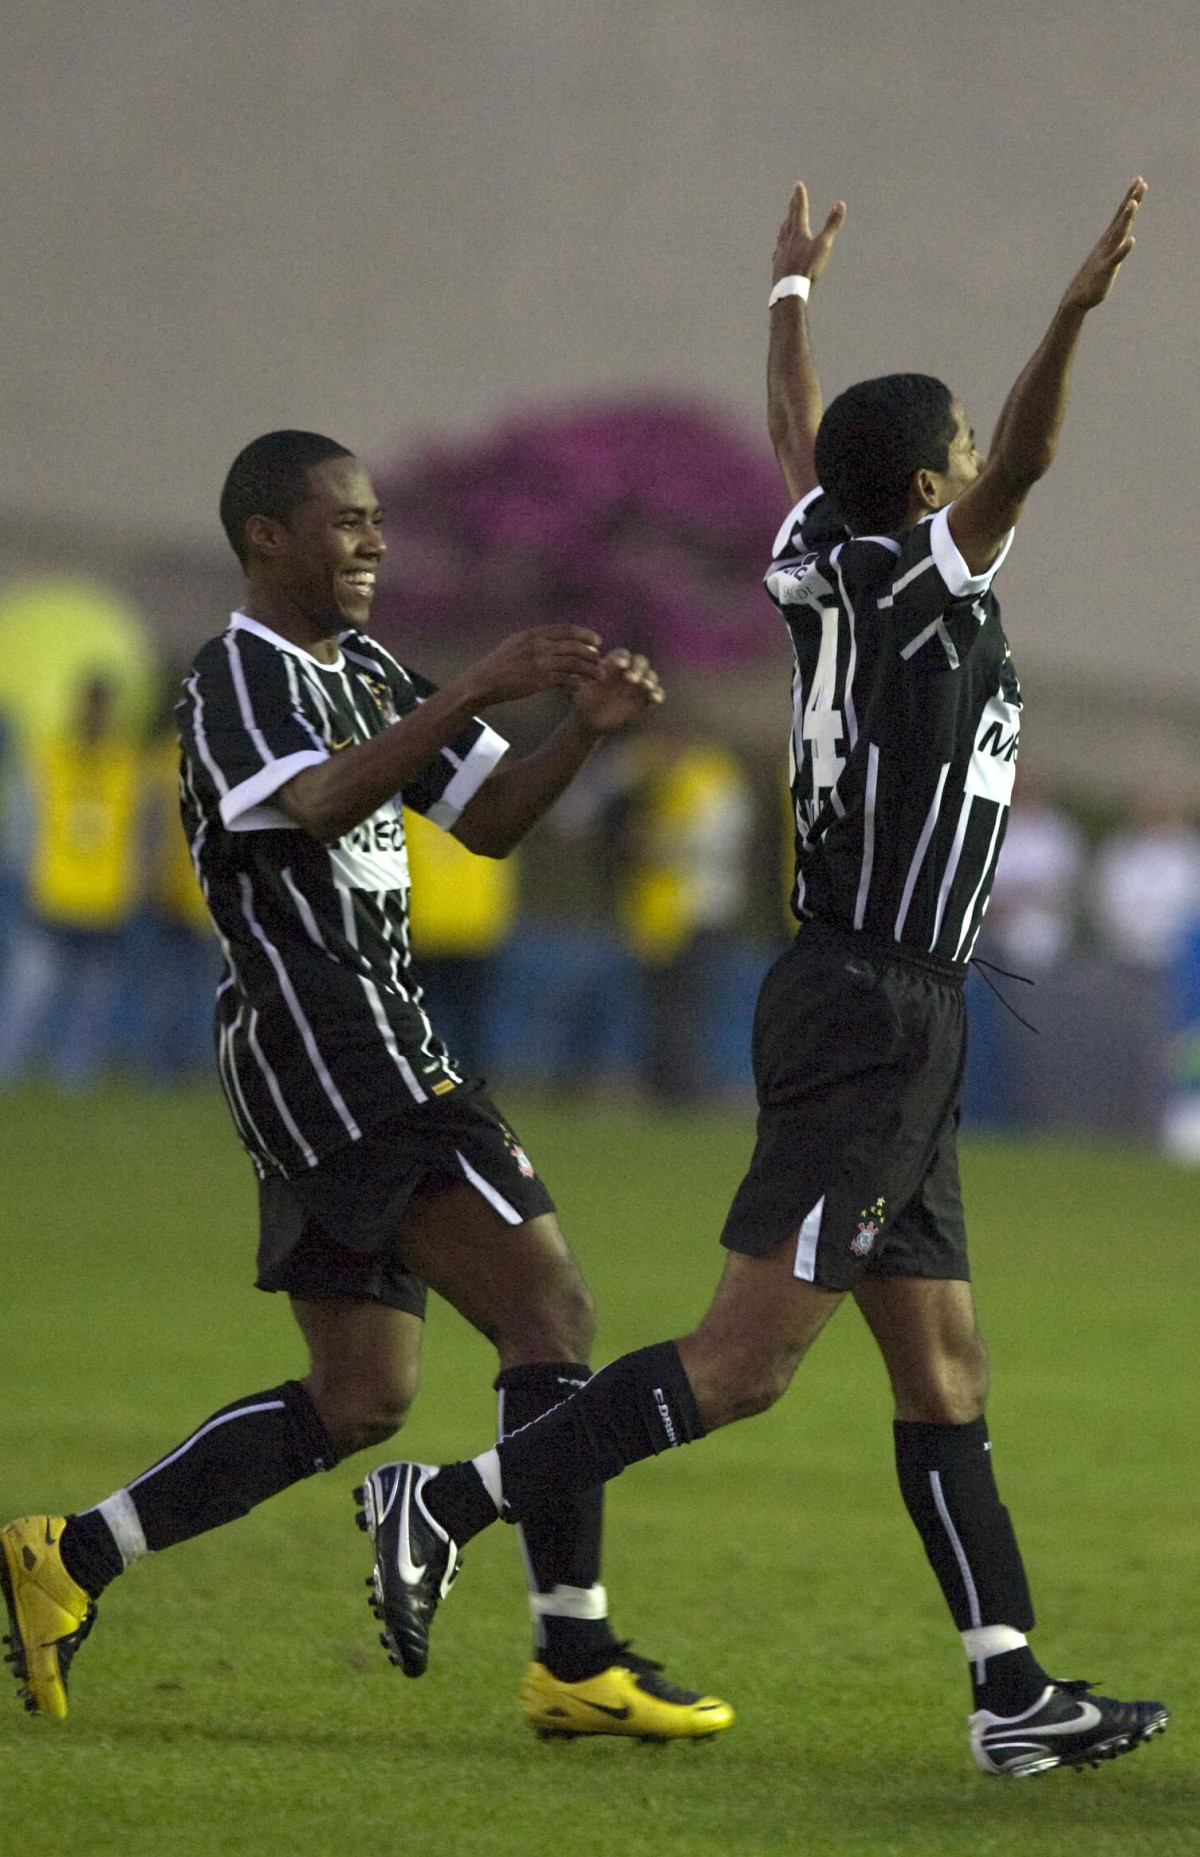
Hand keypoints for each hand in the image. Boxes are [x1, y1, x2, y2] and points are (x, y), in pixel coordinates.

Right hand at [463, 624, 602, 704]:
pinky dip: (576, 683)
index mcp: (533, 633)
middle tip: (600, 660)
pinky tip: (582, 686)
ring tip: (599, 675)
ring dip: (589, 669)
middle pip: (574, 646)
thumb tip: (555, 637)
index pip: (566, 629)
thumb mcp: (516, 642)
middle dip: (591, 653)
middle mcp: (538, 645)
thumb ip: (536, 638)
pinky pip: (565, 680)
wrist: (484, 682)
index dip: (585, 634)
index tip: (597, 641)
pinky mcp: (538, 680)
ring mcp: (539, 662)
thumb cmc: (500, 664)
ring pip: (573, 663)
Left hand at [572, 649, 663, 734]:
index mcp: (612, 663)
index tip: (620, 665)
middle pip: (640, 661)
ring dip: (650, 680)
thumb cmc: (584, 698)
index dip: (622, 658)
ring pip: (650, 676)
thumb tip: (587, 669)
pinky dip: (658, 694)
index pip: (622, 654)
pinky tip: (655, 699)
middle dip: (638, 668)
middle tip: (632, 678)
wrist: (591, 718)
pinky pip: (656, 693)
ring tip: (646, 687)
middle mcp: (628, 670)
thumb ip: (584, 678)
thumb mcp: (580, 687)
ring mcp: (638, 684)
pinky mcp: (644, 698)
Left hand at [772, 181, 845, 288]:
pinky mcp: (777, 265)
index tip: (797, 185)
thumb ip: (832, 225)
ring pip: (782, 234)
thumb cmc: (808, 267)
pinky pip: (778, 250)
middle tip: (791, 198)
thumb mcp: (824, 245)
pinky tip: (779, 249)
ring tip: (786, 221)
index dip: (799, 197)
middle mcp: (787, 239)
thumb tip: (840, 204)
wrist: (789, 289)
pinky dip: (781, 245)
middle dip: (792, 207)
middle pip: (789, 219)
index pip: (799, 210)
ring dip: (785, 225)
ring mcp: (780, 252)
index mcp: (798, 232)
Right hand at [1060, 177, 1146, 313]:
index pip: (1121, 214)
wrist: (1077, 298)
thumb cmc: (1093, 278)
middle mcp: (1107, 243)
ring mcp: (1106, 255)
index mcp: (1108, 239)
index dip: (1130, 197)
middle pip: (1122, 217)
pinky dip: (1123, 249)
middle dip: (1132, 199)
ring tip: (1134, 203)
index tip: (1138, 180)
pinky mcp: (1105, 270)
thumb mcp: (1106, 257)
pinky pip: (1115, 258)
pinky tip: (1131, 241)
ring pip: (1118, 233)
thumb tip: (1124, 237)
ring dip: (1126, 218)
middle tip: (1140, 182)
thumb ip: (1115, 246)